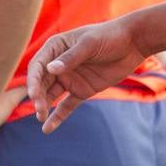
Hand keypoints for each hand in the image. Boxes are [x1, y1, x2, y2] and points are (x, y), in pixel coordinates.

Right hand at [27, 18, 145, 132]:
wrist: (133, 43)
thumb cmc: (109, 36)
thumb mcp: (90, 44)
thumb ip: (71, 58)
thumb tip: (49, 69)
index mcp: (57, 47)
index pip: (38, 65)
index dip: (32, 80)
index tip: (33, 94)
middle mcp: (60, 64)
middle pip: (42, 82)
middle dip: (38, 96)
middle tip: (39, 110)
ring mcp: (71, 78)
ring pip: (51, 95)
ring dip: (44, 106)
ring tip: (41, 117)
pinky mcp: (82, 90)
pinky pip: (66, 105)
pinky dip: (57, 116)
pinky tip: (48, 128)